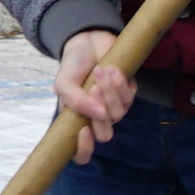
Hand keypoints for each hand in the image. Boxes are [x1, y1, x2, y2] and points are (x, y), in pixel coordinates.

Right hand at [54, 28, 145, 145]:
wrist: (87, 41)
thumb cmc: (73, 66)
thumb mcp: (64, 83)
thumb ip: (75, 101)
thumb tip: (99, 114)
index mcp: (76, 122)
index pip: (82, 154)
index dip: (84, 150)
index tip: (84, 130)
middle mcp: (96, 120)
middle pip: (105, 135)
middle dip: (101, 110)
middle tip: (93, 88)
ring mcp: (113, 108)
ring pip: (119, 115)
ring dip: (110, 91)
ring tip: (100, 70)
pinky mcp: (128, 94)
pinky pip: (130, 98)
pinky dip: (120, 82)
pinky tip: (111, 67)